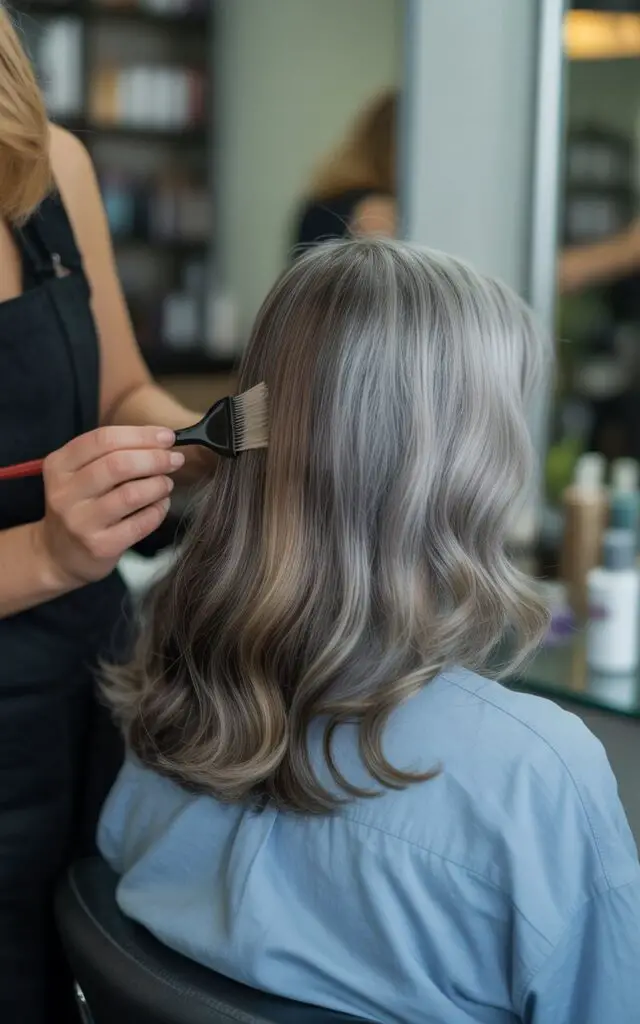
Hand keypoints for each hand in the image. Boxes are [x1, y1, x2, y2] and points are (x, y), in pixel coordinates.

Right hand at [37, 425, 183, 587]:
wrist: (59, 554)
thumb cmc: (81, 505)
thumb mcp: (80, 474)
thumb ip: (111, 454)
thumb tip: (160, 440)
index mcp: (59, 465)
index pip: (103, 439)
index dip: (141, 435)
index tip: (167, 437)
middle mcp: (64, 493)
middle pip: (119, 464)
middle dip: (155, 458)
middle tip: (175, 460)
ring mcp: (81, 522)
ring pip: (131, 494)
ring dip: (158, 484)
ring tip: (166, 483)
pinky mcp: (100, 546)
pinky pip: (140, 523)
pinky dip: (158, 510)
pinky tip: (161, 504)